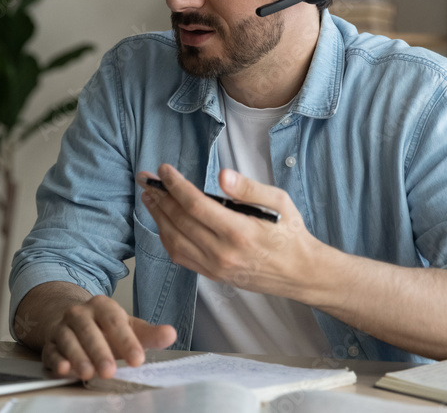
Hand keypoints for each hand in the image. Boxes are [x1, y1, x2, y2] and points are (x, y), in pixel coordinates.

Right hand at [42, 295, 176, 379]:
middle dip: (99, 352)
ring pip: (68, 341)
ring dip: (78, 357)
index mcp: (102, 306)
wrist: (71, 322)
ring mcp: (62, 328)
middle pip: (89, 331)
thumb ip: (149, 334)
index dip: (127, 341)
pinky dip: (56, 361)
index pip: (115, 322)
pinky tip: (62, 369)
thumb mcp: (128, 328)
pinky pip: (51, 351)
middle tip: (110, 371)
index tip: (138, 359)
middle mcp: (80, 314)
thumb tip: (171, 334)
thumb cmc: (104, 328)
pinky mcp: (50, 344)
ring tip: (88, 373)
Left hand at [136, 165, 322, 300]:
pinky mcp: (213, 275)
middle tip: (146, 179)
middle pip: (179, 221)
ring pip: (174, 241)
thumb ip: (249, 188)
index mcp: (239, 232)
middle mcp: (223, 252)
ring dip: (158, 217)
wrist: (300, 273)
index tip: (163, 170)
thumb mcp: (279, 202)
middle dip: (159, 197)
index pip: (195, 205)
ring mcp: (216, 267)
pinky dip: (167, 238)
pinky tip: (163, 222)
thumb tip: (222, 175)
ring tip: (149, 197)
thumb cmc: (290, 234)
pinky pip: (181, 256)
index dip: (175, 186)